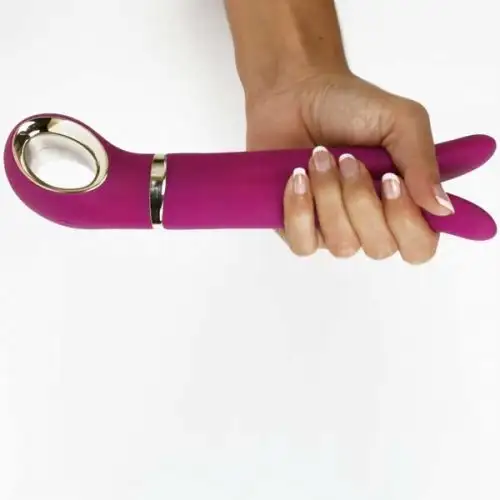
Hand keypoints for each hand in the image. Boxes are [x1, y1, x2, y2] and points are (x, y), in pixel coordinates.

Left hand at [246, 71, 452, 263]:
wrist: (295, 93)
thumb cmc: (350, 106)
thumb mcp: (400, 121)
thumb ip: (422, 162)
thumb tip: (442, 208)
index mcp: (403, 203)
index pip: (419, 246)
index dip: (407, 223)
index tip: (391, 181)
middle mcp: (370, 223)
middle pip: (379, 247)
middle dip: (362, 200)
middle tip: (348, 159)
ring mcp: (332, 229)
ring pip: (342, 245)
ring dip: (330, 197)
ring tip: (318, 158)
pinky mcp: (297, 228)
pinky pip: (303, 243)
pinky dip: (300, 210)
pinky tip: (296, 178)